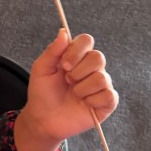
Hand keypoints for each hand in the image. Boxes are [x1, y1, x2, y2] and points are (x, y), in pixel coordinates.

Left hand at [15, 29, 118, 150]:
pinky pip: (109, 95)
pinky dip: (92, 100)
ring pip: (102, 78)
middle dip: (78, 71)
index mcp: (76, 57)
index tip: (63, 65)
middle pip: (98, 57)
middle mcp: (91, 68)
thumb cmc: (42, 93)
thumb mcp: (41, 69)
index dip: (77, 50)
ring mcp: (101, 85)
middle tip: (67, 80)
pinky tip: (84, 104)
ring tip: (73, 94)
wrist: (43, 119)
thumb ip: (53, 50)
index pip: (87, 40)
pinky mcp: (107, 102)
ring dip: (82, 88)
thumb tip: (63, 31)